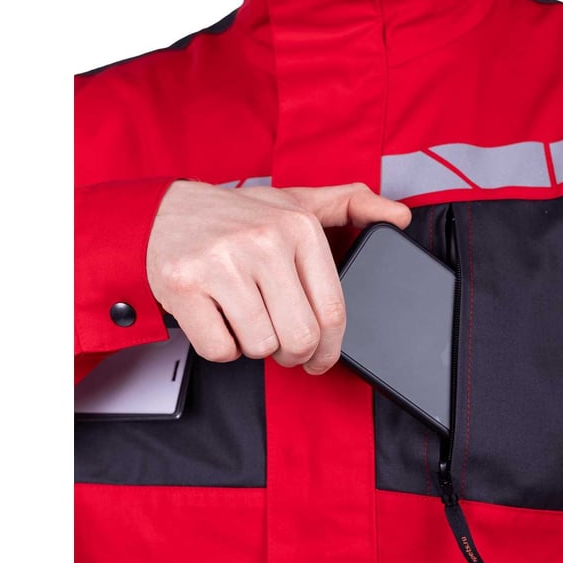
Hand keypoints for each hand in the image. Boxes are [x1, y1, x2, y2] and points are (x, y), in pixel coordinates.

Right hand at [147, 181, 410, 373]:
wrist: (162, 213)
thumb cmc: (236, 217)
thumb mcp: (296, 202)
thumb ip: (350, 205)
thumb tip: (399, 216)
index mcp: (299, 226)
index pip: (333, 312)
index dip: (330, 349)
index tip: (321, 359)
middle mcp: (263, 241)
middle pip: (299, 338)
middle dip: (292, 354)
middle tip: (280, 343)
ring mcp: (222, 263)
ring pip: (260, 347)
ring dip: (253, 345)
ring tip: (243, 316)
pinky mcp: (185, 285)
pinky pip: (220, 349)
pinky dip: (220, 346)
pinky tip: (216, 317)